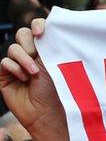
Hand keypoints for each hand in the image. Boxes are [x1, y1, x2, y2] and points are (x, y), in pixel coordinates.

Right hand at [0, 19, 73, 140]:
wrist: (52, 115)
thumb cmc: (64, 92)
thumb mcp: (62, 66)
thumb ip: (56, 46)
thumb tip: (52, 26)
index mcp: (50, 50)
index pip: (40, 28)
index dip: (39, 25)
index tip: (42, 33)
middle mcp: (33, 55)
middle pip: (23, 33)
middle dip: (28, 41)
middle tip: (36, 53)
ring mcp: (19, 65)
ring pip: (13, 48)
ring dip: (23, 58)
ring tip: (34, 73)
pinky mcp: (7, 76)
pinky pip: (4, 62)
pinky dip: (14, 68)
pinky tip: (25, 79)